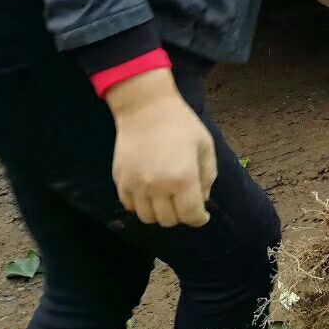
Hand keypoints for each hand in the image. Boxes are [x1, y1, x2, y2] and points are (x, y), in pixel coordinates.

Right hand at [107, 70, 215, 227]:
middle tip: (184, 202)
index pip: (191, 215)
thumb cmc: (181, 125)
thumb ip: (208, 176)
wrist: (145, 108)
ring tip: (167, 199)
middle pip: (169, 220)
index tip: (202, 215)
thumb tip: (202, 200)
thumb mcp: (205, 146)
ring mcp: (136, 186)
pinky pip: (130, 207)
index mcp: (183, 178)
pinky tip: (149, 193)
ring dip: (160, 213)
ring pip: (148, 218)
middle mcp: (158, 187)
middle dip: (181, 215)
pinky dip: (141, 206)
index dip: (199, 219)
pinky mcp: (120, 181)